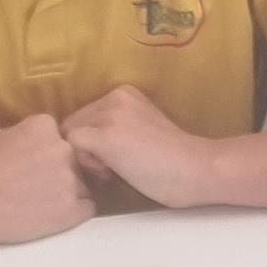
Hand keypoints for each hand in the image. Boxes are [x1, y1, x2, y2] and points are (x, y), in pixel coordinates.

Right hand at [0, 112, 95, 249]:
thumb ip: (23, 136)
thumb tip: (30, 142)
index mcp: (46, 126)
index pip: (62, 140)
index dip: (50, 156)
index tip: (35, 167)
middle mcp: (64, 149)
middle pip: (76, 162)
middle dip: (62, 174)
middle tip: (39, 188)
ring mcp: (71, 180)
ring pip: (85, 186)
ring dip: (69, 195)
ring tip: (42, 205)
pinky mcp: (73, 209)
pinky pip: (88, 208)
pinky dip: (75, 213)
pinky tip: (53, 216)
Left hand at [57, 85, 219, 208]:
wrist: (196, 169)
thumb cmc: (171, 161)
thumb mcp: (140, 129)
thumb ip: (115, 126)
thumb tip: (80, 143)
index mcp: (123, 93)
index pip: (84, 115)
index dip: (92, 141)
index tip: (116, 157)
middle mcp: (114, 97)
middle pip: (72, 124)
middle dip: (86, 148)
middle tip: (113, 167)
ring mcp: (110, 115)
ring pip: (69, 135)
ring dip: (85, 157)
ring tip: (113, 170)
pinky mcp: (107, 136)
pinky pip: (72, 146)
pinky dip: (85, 164)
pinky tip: (109, 173)